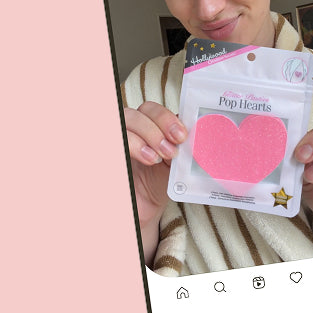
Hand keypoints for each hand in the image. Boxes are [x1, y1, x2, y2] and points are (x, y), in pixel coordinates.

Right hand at [123, 101, 185, 261]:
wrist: (144, 203)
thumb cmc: (160, 179)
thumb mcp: (176, 162)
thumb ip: (183, 147)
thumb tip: (199, 137)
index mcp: (150, 124)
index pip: (152, 109)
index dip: (165, 117)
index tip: (181, 135)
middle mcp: (132, 127)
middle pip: (137, 112)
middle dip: (157, 127)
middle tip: (171, 149)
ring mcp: (120, 138)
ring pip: (125, 122)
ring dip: (144, 137)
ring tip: (157, 158)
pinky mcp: (113, 151)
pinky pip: (116, 140)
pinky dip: (131, 144)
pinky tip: (146, 158)